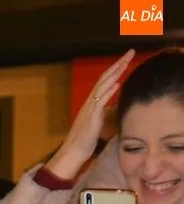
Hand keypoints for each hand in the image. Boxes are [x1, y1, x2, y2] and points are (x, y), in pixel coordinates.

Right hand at [47, 50, 134, 179]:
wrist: (73, 151)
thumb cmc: (85, 140)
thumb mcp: (99, 123)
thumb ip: (106, 111)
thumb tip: (116, 104)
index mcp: (92, 103)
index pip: (105, 81)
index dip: (116, 69)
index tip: (126, 59)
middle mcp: (90, 102)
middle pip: (104, 78)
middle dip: (118, 64)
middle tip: (130, 52)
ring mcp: (90, 108)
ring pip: (103, 86)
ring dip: (115, 73)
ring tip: (126, 62)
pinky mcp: (92, 116)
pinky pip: (100, 101)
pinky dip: (109, 91)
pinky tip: (117, 83)